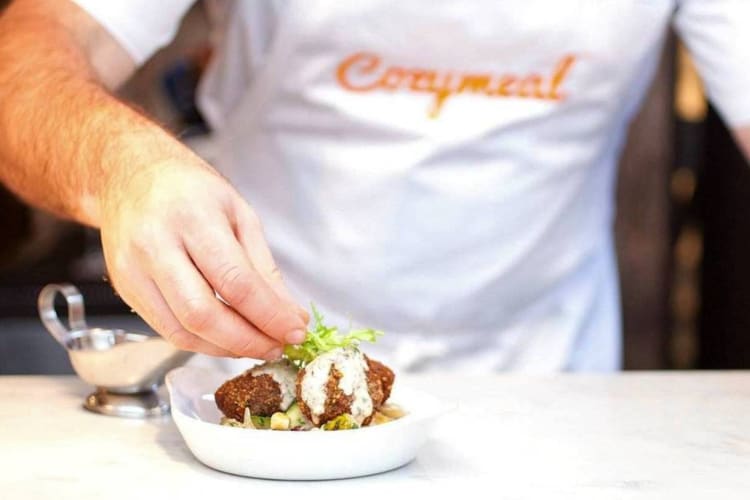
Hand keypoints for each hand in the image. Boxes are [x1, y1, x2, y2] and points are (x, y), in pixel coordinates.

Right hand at [98, 159, 308, 358]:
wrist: (130, 176)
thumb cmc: (189, 190)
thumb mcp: (239, 214)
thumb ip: (264, 269)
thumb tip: (289, 316)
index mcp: (192, 218)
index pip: (235, 282)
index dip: (269, 315)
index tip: (295, 332)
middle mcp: (156, 245)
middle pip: (204, 314)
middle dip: (248, 341)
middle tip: (278, 347)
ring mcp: (133, 270)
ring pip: (182, 331)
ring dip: (226, 349)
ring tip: (257, 345)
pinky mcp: (125, 289)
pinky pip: (167, 330)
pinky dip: (203, 342)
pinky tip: (227, 338)